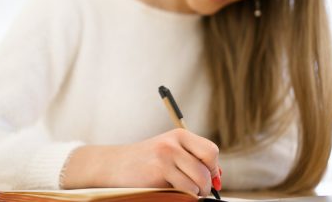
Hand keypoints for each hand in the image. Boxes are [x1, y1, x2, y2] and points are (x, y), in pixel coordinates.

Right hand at [61, 128, 220, 196]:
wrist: (113, 165)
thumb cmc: (144, 163)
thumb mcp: (169, 153)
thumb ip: (192, 160)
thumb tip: (218, 177)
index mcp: (180, 134)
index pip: (211, 151)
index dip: (213, 168)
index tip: (209, 178)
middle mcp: (174, 142)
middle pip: (207, 168)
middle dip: (206, 184)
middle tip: (197, 190)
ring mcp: (166, 155)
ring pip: (198, 182)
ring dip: (195, 193)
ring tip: (182, 191)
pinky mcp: (159, 170)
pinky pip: (185, 190)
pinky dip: (183, 195)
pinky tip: (170, 191)